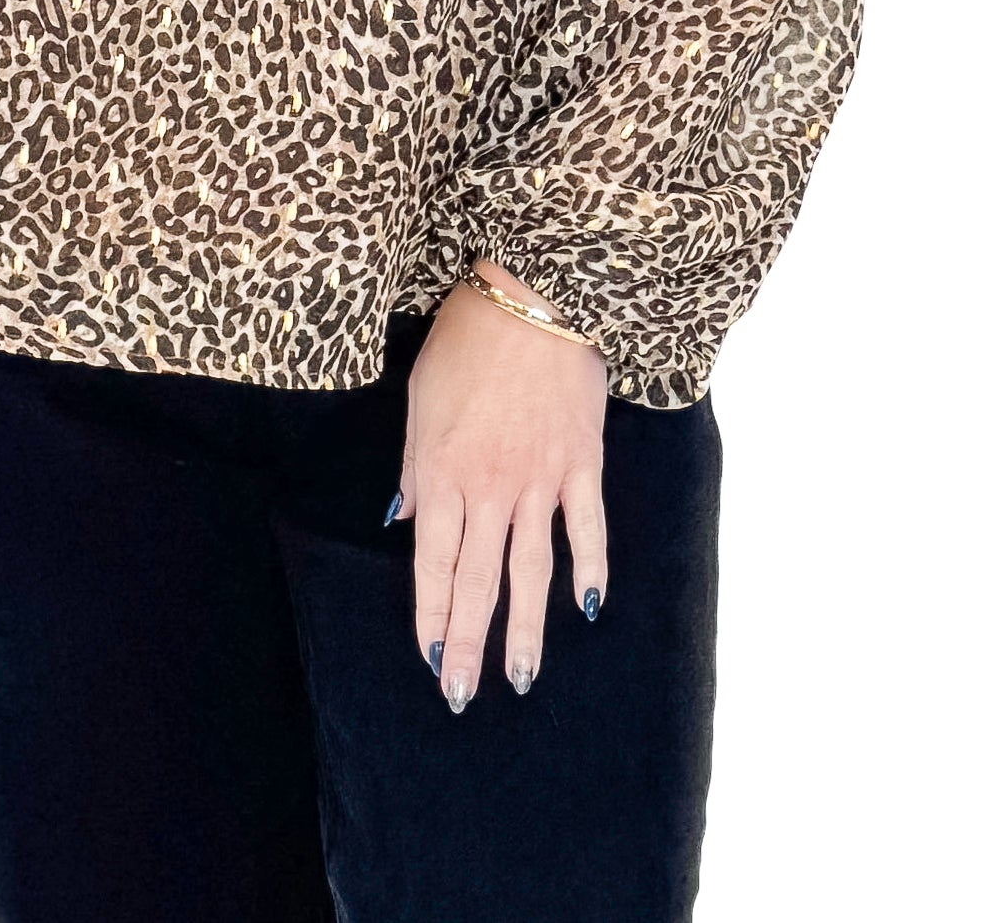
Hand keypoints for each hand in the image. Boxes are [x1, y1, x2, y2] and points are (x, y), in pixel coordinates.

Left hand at [391, 263, 608, 709]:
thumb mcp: (418, 400)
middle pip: (479, 580)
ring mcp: (541, 479)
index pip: (434, 563)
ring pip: (532, 570)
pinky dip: (591, 569)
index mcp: (443, 471)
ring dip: (525, 628)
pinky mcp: (581, 463)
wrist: (529, 298)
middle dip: (469, 644)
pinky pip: (588, 527)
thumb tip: (401, 520)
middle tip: (465, 696)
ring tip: (520, 679)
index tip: (430, 661)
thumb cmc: (463, 343)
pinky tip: (588, 608)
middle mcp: (491, 487)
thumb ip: (413, 468)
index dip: (431, 616)